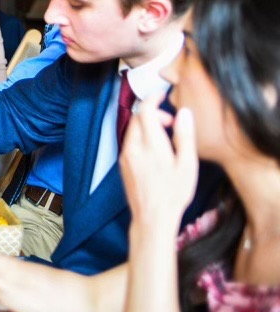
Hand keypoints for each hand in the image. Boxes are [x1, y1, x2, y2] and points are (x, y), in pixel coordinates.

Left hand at [119, 94, 198, 230]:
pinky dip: (141, 137)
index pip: (145, 111)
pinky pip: (129, 141)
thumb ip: (185, 136)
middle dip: (153, 113)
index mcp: (150, 145)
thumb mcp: (187, 164)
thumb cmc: (174, 193)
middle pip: (138, 118)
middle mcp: (133, 147)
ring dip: (147, 125)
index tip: (162, 95)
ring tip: (166, 138)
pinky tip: (155, 150)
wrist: (152, 217)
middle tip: (171, 123)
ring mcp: (125, 155)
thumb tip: (183, 112)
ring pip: (132, 129)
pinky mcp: (123, 164)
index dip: (153, 98)